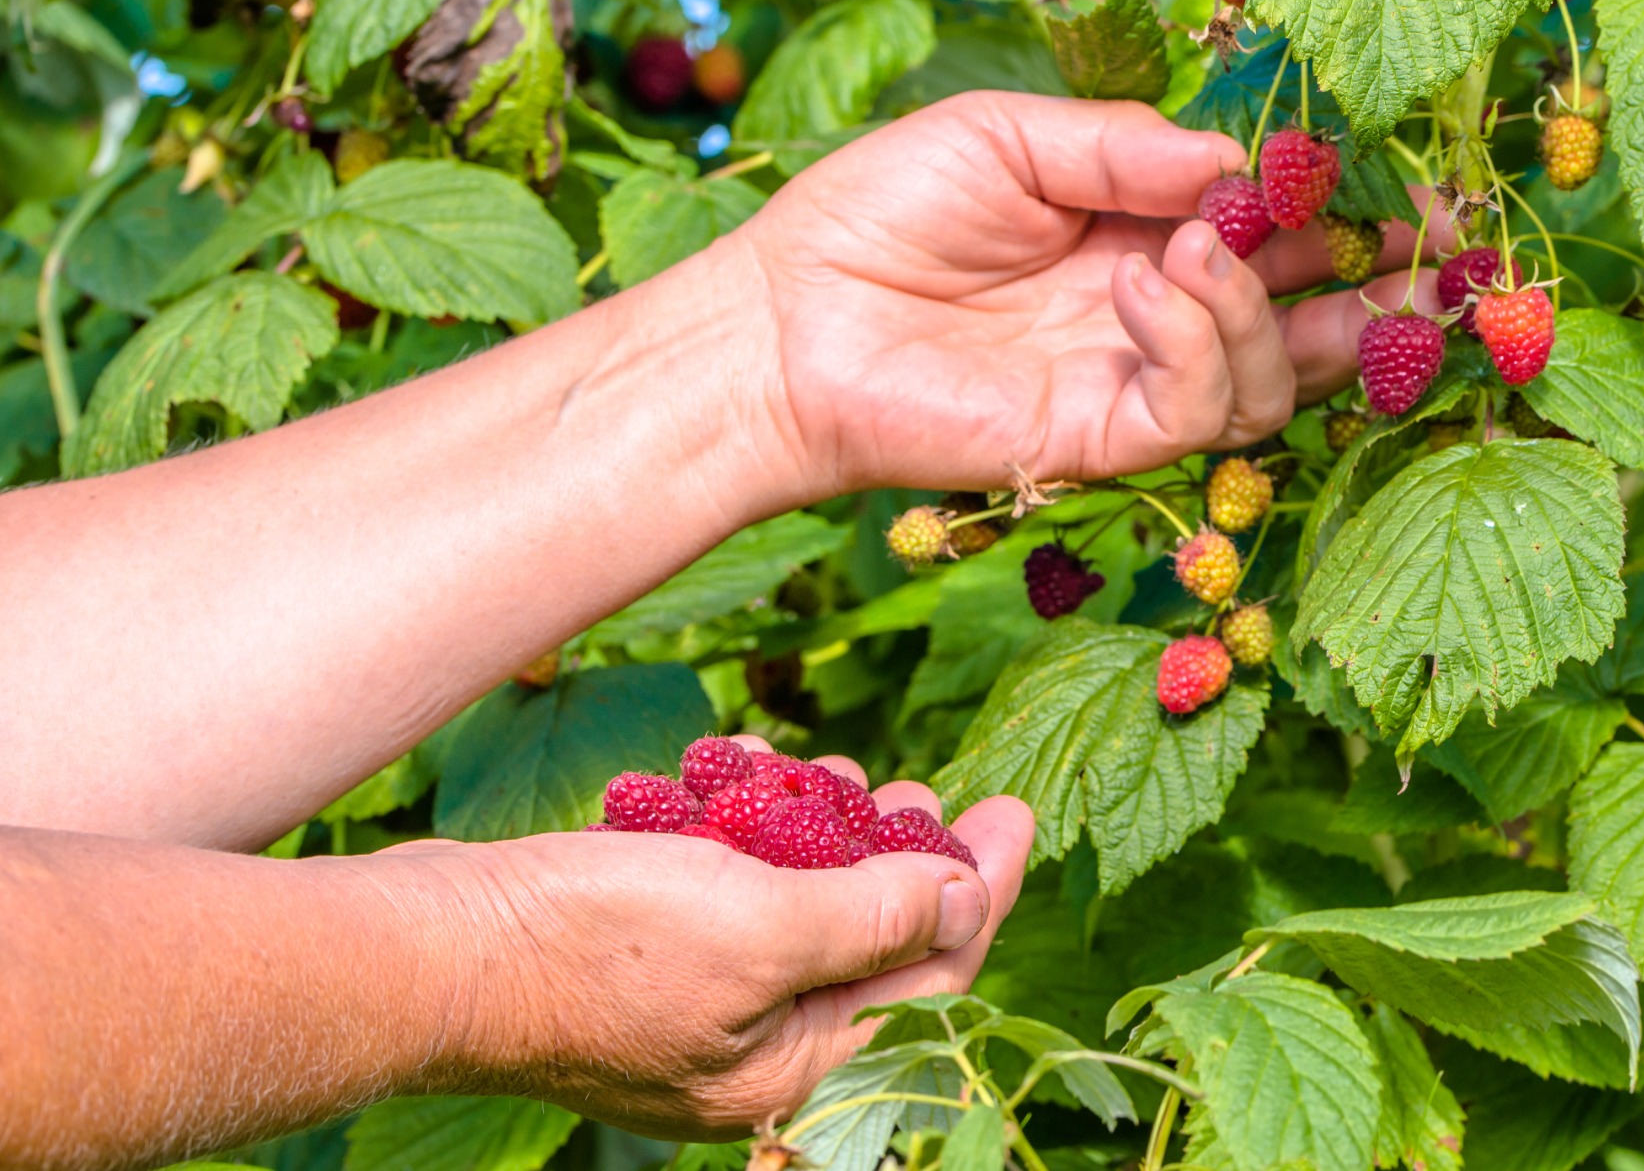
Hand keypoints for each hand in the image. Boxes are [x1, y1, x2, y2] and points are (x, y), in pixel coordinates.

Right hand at [418, 760, 1031, 1138]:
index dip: (982, 886)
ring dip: (816, 826)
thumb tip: (966, 899)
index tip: (1015, 807)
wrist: (429, 947)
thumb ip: (873, 919)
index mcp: (792, 1073)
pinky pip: (724, 892)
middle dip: (896, 852)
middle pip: (868, 944)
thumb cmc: (594, 948)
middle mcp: (750, 1052)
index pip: (930, 980)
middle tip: (909, 783)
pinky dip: (740, 831)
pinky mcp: (643, 959)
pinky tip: (732, 771)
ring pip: (795, 905)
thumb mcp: (763, 926)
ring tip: (818, 769)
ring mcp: (693, 1008)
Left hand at [727, 91, 1436, 495]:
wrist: (785, 318)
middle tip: (1438, 252)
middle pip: (1310, 317)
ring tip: (1194, 245)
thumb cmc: (881, 214)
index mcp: (1148, 230)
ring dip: (1258, 304)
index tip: (1417, 186)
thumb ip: (1130, 147)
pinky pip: (1198, 409)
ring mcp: (1136, 381)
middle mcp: (1161, 313)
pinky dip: (1193, 340)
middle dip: (1381, 289)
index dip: (1352, 211)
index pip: (1280, 230)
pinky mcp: (1103, 440)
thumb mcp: (1012, 137)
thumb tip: (1243, 162)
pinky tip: (1139, 285)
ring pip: (1271, 376)